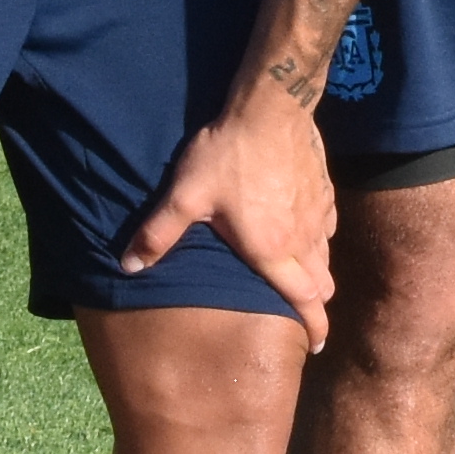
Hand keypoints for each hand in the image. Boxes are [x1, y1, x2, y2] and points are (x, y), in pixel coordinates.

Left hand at [124, 98, 337, 348]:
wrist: (271, 108)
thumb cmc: (228, 154)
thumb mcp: (185, 195)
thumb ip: (157, 235)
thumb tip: (127, 267)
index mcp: (271, 250)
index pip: (304, 300)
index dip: (314, 328)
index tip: (316, 345)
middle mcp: (302, 239)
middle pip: (322, 286)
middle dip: (316, 306)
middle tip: (305, 318)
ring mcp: (318, 215)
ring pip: (326, 258)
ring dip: (317, 275)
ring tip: (302, 280)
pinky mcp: (325, 192)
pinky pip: (327, 229)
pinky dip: (319, 241)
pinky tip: (305, 233)